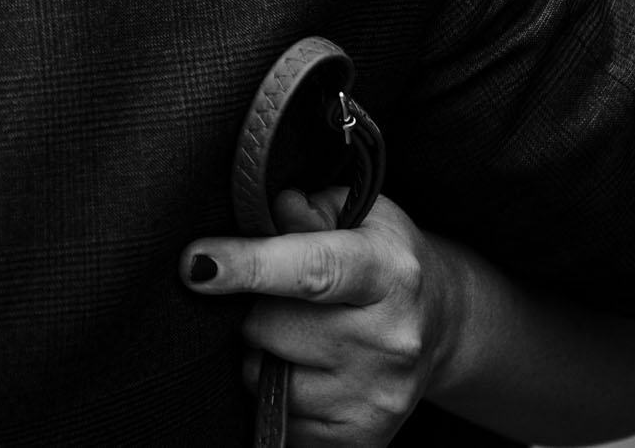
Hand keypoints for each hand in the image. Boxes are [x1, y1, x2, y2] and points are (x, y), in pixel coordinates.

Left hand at [181, 193, 457, 447]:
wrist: (438, 325)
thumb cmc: (381, 258)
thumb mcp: (358, 214)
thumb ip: (309, 209)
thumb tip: (274, 209)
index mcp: (388, 273)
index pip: (312, 271)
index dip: (247, 266)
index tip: (195, 265)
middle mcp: (390, 339)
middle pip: (269, 325)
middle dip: (256, 307)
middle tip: (286, 298)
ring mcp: (377, 396)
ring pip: (263, 376)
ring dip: (264, 354)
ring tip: (300, 334)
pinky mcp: (361, 439)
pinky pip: (279, 420)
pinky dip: (279, 395)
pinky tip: (310, 370)